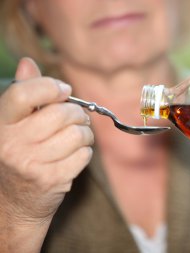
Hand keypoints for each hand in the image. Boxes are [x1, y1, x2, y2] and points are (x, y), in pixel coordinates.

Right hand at [0, 58, 93, 226]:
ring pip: (78, 134)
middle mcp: (12, 143)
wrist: (16, 202)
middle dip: (77, 114)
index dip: (50, 87)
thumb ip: (23, 94)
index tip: (64, 91)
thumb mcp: (14, 125)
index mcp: (1, 124)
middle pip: (60, 114)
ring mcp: (32, 163)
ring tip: (79, 137)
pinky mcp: (52, 179)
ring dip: (85, 133)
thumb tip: (29, 63)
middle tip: (76, 119)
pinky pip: (84, 154)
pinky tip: (76, 154)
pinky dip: (86, 151)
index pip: (24, 94)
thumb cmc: (20, 155)